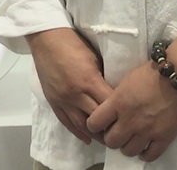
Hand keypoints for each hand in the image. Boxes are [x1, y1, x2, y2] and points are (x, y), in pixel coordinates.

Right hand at [27, 28, 113, 144]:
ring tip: (107, 139)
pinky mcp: (52, 100)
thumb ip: (102, 77)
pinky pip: (65, 121)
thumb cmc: (72, 42)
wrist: (46, 37)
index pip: (109, 105)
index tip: (130, 117)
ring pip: (81, 125)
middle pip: (97, 118)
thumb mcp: (94, 57)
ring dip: (95, 134)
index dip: (121, 113)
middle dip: (110, 127)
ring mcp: (62, 99)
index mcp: (88, 80)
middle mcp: (75, 94)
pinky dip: (77, 132)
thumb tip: (114, 92)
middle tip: (122, 132)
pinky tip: (87, 138)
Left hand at [86, 60, 176, 160]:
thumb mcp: (125, 81)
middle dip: (111, 138)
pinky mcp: (165, 138)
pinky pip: (150, 156)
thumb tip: (110, 111)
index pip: (94, 123)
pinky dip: (145, 154)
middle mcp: (130, 120)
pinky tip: (145, 146)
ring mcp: (147, 131)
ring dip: (127, 146)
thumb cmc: (150, 73)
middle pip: (111, 142)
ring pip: (128, 151)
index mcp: (118, 102)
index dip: (94, 125)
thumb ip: (116, 98)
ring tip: (131, 139)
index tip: (99, 123)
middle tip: (117, 132)